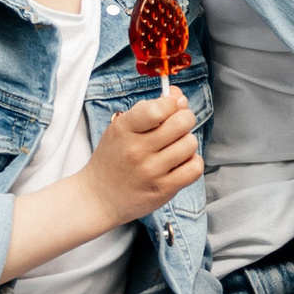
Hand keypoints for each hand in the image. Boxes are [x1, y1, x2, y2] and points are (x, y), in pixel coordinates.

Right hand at [83, 87, 202, 220]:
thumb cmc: (113, 158)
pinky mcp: (163, 190)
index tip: (171, 106)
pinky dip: (192, 163)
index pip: (158, 108)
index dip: (172, 103)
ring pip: (190, 144)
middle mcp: (137, 150)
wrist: (99, 197)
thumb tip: (180, 96)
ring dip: (187, 143)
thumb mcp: (123, 128)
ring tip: (174, 147)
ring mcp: (151, 171)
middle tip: (177, 126)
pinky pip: (194, 168)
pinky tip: (180, 163)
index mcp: (124, 129)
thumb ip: (150, 108)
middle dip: (185, 119)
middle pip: (181, 122)